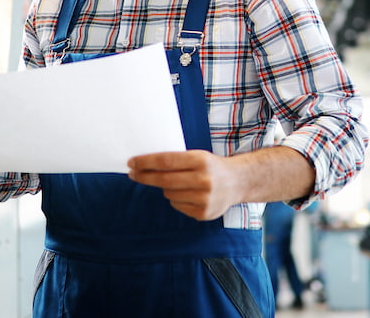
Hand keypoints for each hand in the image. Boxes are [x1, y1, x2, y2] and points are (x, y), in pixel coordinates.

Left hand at [127, 150, 241, 220]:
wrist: (237, 182)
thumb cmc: (211, 167)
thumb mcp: (198, 156)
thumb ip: (175, 161)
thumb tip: (143, 165)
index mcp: (201, 161)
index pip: (166, 161)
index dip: (146, 162)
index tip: (132, 162)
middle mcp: (204, 180)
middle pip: (164, 180)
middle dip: (144, 176)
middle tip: (133, 174)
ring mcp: (204, 199)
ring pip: (169, 194)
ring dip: (166, 188)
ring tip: (181, 183)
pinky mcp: (203, 213)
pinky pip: (176, 205)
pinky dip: (177, 199)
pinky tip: (189, 194)